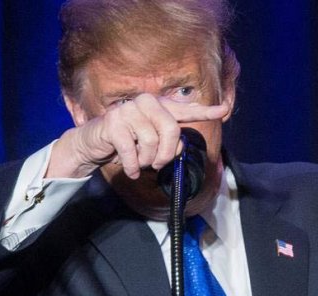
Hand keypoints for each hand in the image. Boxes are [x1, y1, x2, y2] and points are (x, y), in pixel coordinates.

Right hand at [47, 93, 228, 178]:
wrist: (92, 144)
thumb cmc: (125, 142)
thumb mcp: (150, 142)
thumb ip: (168, 142)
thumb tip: (180, 147)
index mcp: (158, 107)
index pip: (185, 110)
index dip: (206, 111)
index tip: (224, 110)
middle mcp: (146, 103)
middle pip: (171, 130)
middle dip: (167, 154)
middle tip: (157, 164)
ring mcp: (128, 111)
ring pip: (151, 143)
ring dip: (146, 161)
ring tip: (138, 162)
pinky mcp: (113, 123)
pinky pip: (132, 151)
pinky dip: (132, 166)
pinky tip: (130, 169)